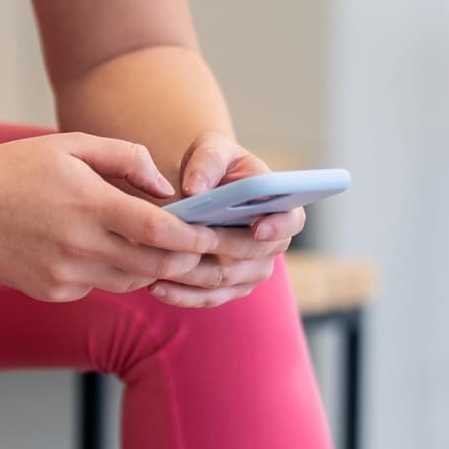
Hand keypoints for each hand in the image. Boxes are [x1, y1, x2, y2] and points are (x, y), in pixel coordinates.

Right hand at [0, 133, 218, 301]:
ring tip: (151, 245)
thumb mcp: (73, 146)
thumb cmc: (16, 167)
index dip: (193, 239)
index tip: (212, 236)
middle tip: (198, 248)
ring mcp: (63, 274)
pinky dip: (109, 272)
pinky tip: (96, 249)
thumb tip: (167, 190)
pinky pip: (97, 287)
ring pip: (130, 281)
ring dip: (149, 267)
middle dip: (183, 260)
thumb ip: (127, 159)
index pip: (159, 232)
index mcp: (89, 204)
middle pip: (154, 266)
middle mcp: (79, 245)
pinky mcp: (51, 291)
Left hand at [152, 131, 302, 308]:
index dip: (278, 226)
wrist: (198, 190)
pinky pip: (208, 297)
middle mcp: (272, 245)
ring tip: (160, 267)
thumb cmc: (213, 165)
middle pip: (252, 255)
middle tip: (189, 242)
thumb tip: (195, 189)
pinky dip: (182, 295)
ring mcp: (251, 271)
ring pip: (226, 280)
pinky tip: (156, 286)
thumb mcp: (212, 150)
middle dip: (221, 248)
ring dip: (194, 275)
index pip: (292, 220)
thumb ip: (207, 162)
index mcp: (281, 207)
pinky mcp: (227, 288)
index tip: (257, 227)